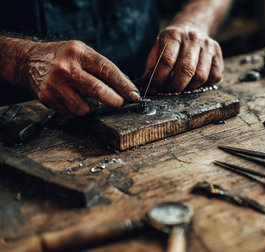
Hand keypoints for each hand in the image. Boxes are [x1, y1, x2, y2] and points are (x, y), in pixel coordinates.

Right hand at [23, 40, 139, 116]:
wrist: (30, 61)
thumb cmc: (64, 57)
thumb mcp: (84, 53)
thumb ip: (105, 68)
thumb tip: (128, 87)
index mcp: (79, 53)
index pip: (108, 70)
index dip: (124, 85)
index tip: (134, 95)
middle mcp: (66, 67)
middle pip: (98, 90)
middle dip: (115, 100)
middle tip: (120, 102)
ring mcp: (55, 84)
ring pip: (84, 108)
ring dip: (94, 108)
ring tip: (93, 100)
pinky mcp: (47, 98)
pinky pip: (71, 113)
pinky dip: (79, 110)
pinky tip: (77, 101)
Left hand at [144, 25, 223, 93]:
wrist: (192, 28)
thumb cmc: (172, 44)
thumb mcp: (158, 49)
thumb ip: (152, 66)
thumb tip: (148, 84)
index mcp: (174, 35)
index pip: (167, 61)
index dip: (159, 79)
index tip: (153, 90)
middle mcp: (193, 38)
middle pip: (186, 70)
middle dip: (175, 86)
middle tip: (168, 92)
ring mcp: (208, 46)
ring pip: (201, 76)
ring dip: (189, 88)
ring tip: (181, 88)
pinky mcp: (218, 54)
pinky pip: (215, 76)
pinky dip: (205, 85)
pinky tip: (196, 82)